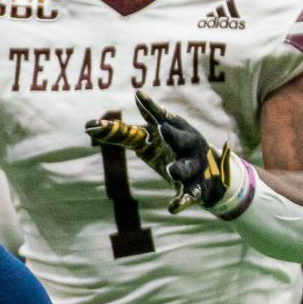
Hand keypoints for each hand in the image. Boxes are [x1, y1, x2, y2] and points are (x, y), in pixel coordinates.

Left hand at [86, 91, 243, 214]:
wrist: (212, 176)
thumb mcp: (153, 138)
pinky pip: (189, 195)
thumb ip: (127, 131)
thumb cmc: (173, 149)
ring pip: (187, 168)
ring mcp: (193, 167)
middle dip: (173, 135)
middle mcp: (187, 146)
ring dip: (180, 169)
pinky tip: (173, 207)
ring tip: (172, 171)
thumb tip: (90, 124)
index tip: (138, 95)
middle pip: (182, 139)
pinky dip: (182, 201)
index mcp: (177, 129)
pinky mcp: (195, 188)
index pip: (162, 116)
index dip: (151, 108)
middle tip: (162, 128)